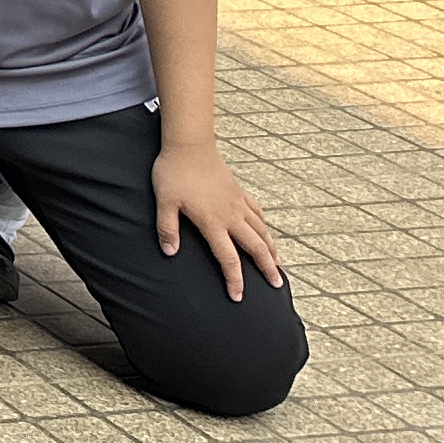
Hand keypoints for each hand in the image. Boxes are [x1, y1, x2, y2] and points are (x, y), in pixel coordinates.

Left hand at [152, 141, 284, 297]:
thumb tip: (169, 253)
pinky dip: (264, 226)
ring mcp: (237, 203)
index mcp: (213, 222)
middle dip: (267, 268)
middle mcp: (231, 216)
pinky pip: (257, 212)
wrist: (189, 145)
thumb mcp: (164, 203)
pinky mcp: (238, 191)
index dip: (235, 280)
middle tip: (278, 285)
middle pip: (255, 247)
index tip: (239, 297)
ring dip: (271, 249)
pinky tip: (266, 232)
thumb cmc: (173, 173)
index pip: (228, 258)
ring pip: (262, 231)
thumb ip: (167, 229)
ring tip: (278, 265)